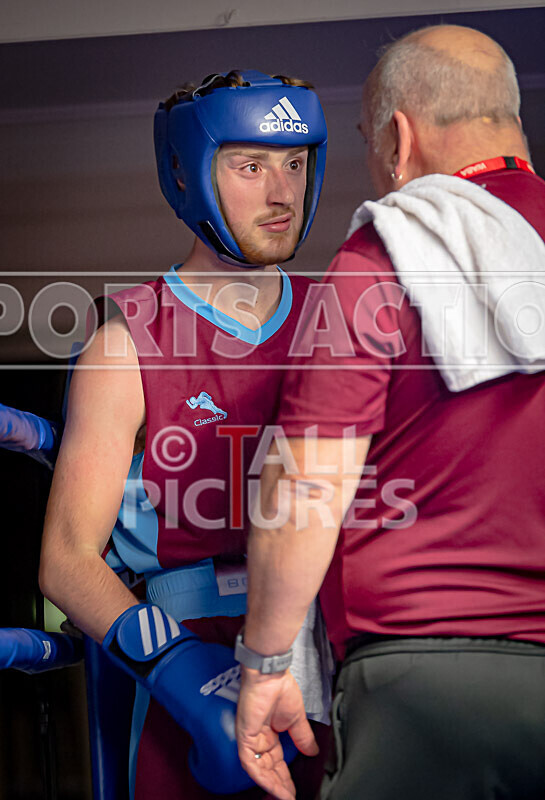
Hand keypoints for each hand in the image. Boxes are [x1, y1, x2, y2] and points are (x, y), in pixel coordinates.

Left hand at [236, 666, 318, 799]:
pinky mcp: (244, 737)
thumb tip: (313, 752)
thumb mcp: (296, 719)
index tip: (293, 790)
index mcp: (269, 732)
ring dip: (273, 785)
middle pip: (268, 768)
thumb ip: (303, 737)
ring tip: (285, 797)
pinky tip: (275, 787)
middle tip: (290, 798)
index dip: (284, 777)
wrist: (271, 674)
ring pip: (259, 770)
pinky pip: (251, 763)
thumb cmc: (281, 688)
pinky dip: (263, 777)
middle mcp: (258, 738)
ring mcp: (250, 738)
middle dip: (280, 785)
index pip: (276, 761)